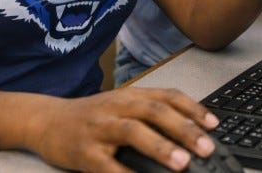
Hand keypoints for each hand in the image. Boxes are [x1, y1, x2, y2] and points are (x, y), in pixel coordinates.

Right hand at [29, 87, 218, 172]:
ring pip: (134, 133)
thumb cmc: (92, 116)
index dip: (194, 109)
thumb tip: (190, 133)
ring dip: (161, 147)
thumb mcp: (123, 106)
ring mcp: (100, 128)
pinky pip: (108, 166)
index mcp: (132, 95)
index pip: (169, 96)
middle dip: (184, 130)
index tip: (214, 124)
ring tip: (182, 162)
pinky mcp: (85, 152)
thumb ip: (152, 115)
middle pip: (156, 112)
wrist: (46, 120)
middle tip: (206, 147)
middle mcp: (118, 107)